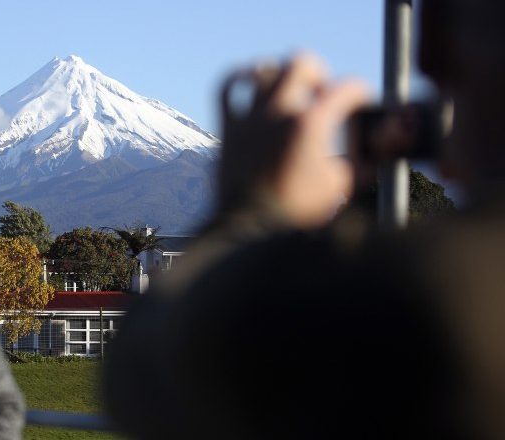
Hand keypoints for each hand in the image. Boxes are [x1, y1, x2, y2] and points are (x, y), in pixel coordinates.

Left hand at [218, 54, 369, 227]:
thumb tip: (379, 140)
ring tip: (289, 91)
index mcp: (310, 124)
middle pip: (302, 63)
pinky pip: (227, 86)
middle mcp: (278, 113)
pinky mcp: (229, 128)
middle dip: (319, 74)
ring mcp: (250, 118)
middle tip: (322, 93)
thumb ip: (361, 158)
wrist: (250, 232)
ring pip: (265, 70)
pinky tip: (251, 81)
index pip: (346, 88)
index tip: (361, 102)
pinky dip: (241, 78)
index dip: (360, 93)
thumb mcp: (340, 185)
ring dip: (282, 75)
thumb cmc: (297, 214)